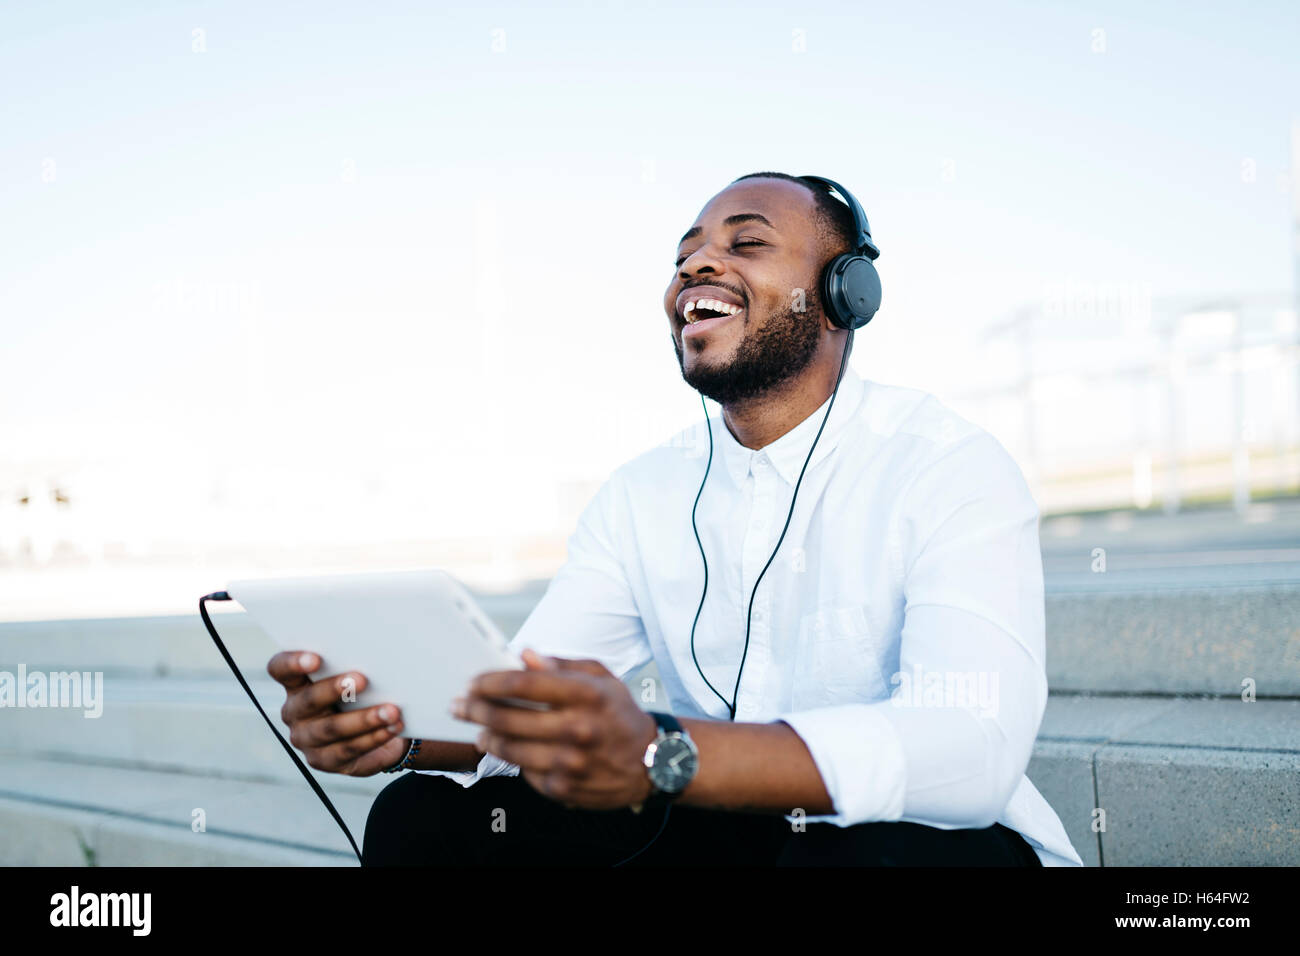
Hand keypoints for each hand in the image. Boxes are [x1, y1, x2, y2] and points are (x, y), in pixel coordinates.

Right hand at [266, 651, 408, 775]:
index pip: (280, 669)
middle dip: (335, 689)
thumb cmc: (364, 694)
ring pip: (331, 728)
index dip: (292, 663)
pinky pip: (348, 749)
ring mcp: (305, 738)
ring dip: (364, 719)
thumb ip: (354, 666)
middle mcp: (294, 711)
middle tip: (363, 679)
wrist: (378, 731)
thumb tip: (377, 653)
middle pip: (308, 700)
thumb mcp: (356, 678)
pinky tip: (392, 728)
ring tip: (391, 711)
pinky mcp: (323, 760)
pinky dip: (374, 737)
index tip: (315, 658)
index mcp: (296, 683)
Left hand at [453, 649, 657, 809]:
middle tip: (461, 704)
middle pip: (507, 718)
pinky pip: (523, 772)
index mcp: (585, 695)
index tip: (474, 681)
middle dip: (475, 709)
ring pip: (508, 748)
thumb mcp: (601, 677)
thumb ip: (561, 664)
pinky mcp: (564, 788)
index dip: (490, 682)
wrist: (652, 762)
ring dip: (486, 736)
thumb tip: (524, 655)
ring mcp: (569, 762)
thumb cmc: (620, 713)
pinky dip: (512, 759)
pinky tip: (509, 749)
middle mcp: (577, 728)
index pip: (523, 684)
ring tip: (479, 729)